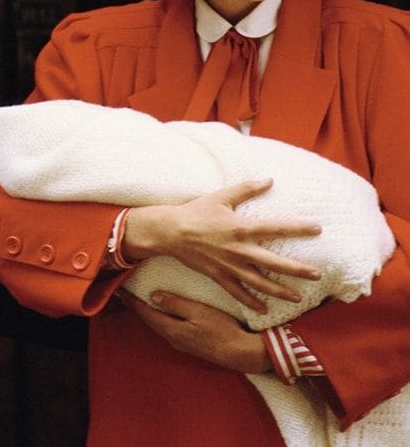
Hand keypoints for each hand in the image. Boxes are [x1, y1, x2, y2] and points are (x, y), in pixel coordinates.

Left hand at [117, 288, 271, 373]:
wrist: (241, 354)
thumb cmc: (222, 330)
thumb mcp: (198, 312)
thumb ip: (175, 304)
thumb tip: (153, 296)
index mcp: (171, 329)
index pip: (145, 312)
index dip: (131, 301)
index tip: (119, 290)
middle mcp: (172, 338)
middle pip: (148, 320)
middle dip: (134, 306)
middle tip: (122, 294)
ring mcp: (181, 343)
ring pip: (156, 325)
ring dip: (145, 312)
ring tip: (136, 301)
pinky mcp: (189, 344)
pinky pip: (166, 328)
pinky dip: (157, 318)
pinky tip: (159, 313)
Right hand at [122, 179, 321, 312]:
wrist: (170, 231)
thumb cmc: (196, 211)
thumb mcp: (222, 196)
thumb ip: (247, 188)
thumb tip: (269, 179)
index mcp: (242, 228)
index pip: (277, 228)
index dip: (298, 228)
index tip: (318, 229)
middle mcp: (239, 250)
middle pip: (274, 263)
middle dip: (298, 270)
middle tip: (317, 275)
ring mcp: (229, 266)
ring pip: (260, 282)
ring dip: (280, 291)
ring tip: (298, 297)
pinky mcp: (218, 275)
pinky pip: (238, 292)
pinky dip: (251, 301)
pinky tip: (264, 308)